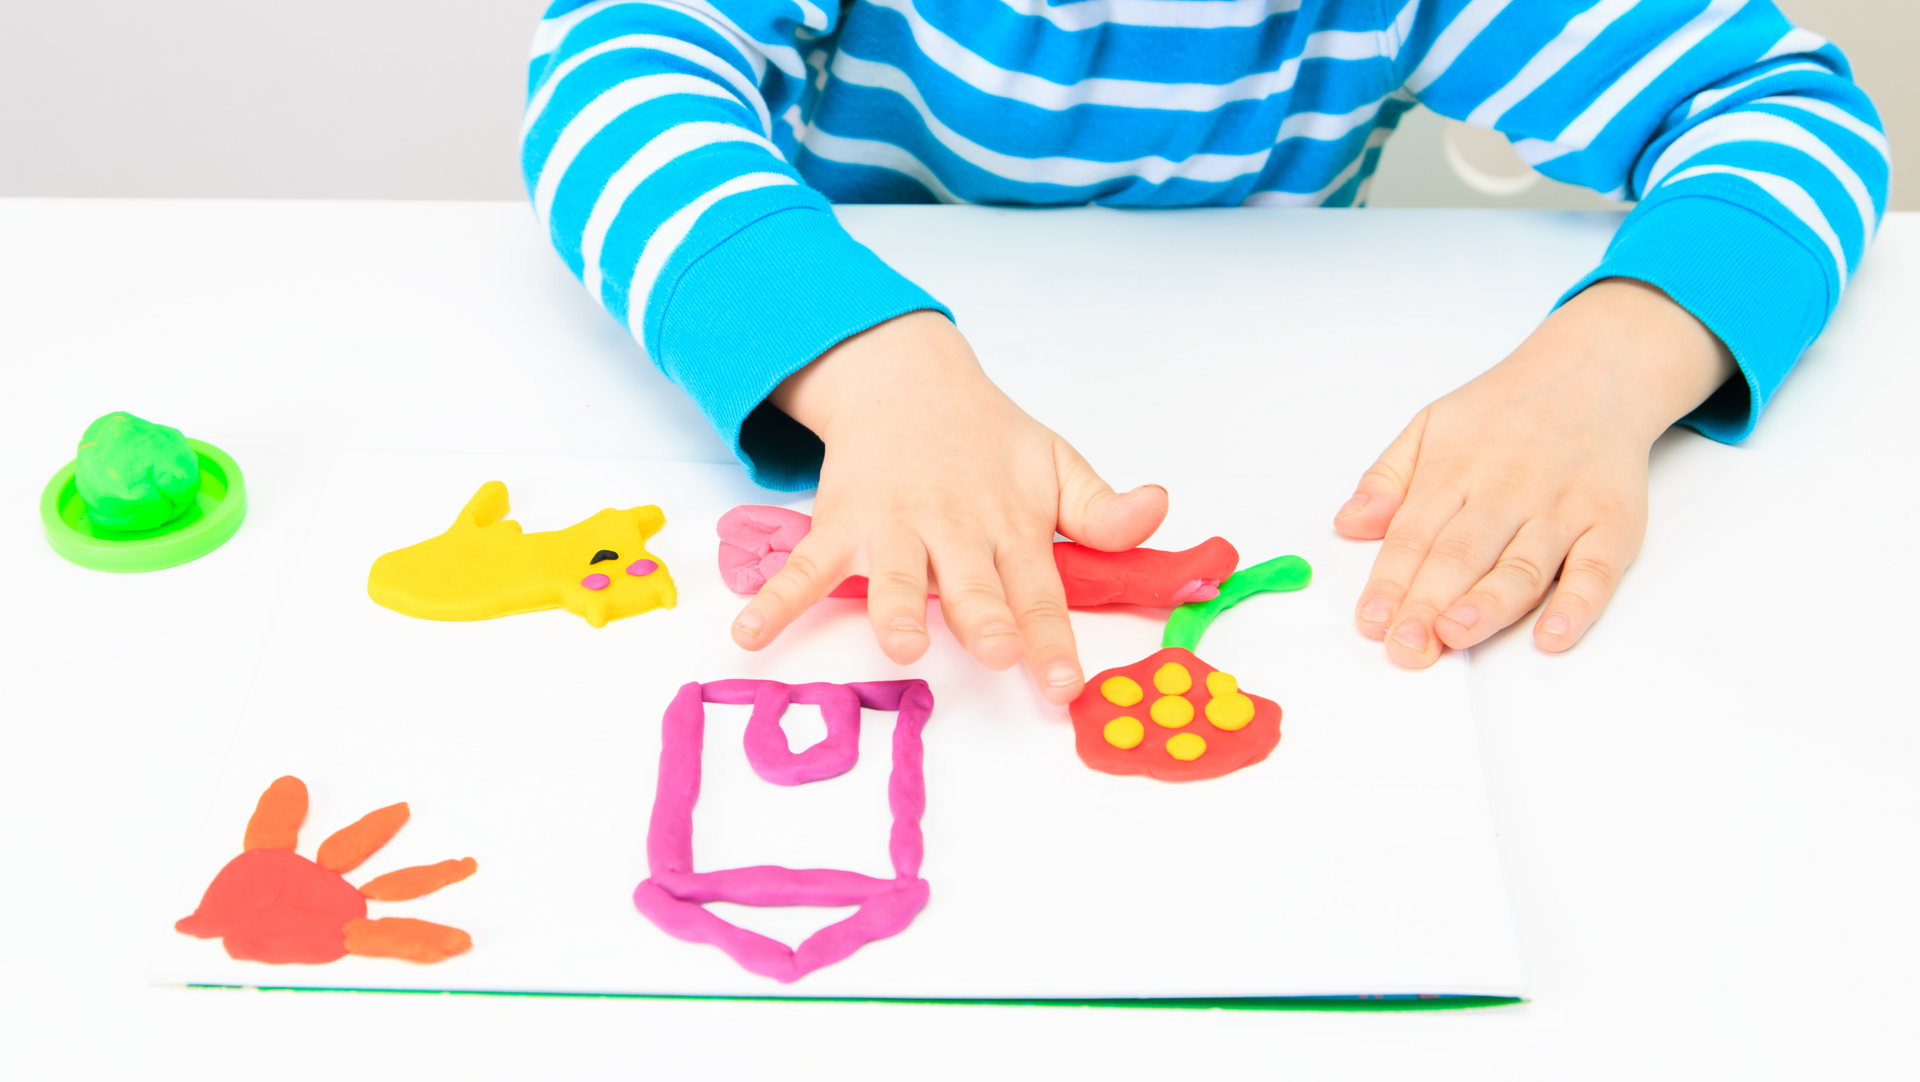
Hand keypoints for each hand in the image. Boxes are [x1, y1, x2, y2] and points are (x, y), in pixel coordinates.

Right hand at [730, 311, 1168, 703]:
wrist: (907, 380)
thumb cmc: (986, 441)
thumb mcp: (1054, 464)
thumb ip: (1102, 509)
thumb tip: (1160, 511)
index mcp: (1011, 525)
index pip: (1040, 590)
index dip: (1053, 640)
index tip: (1065, 685)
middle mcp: (955, 529)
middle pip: (972, 583)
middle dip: (984, 618)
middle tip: (997, 650)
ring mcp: (895, 527)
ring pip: (896, 574)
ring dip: (897, 607)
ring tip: (901, 643)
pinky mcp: (843, 523)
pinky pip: (807, 566)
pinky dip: (776, 599)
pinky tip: (750, 633)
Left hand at [1335, 278, 1736, 666]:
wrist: (1594, 373)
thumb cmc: (1504, 412)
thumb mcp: (1431, 425)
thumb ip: (1387, 479)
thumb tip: (1348, 522)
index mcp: (1456, 469)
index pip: (1414, 534)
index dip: (1390, 581)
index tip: (1370, 621)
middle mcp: (1509, 490)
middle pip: (1462, 555)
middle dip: (1429, 604)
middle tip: (1405, 647)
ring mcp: (1563, 509)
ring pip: (1523, 567)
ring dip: (1488, 607)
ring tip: (1454, 636)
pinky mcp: (1612, 524)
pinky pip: (1596, 571)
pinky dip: (1577, 606)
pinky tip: (1552, 635)